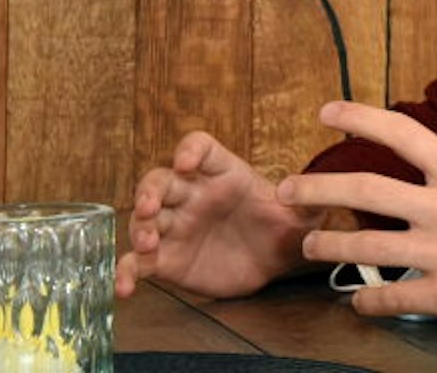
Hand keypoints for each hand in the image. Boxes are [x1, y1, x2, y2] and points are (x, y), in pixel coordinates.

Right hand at [116, 131, 326, 299]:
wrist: (274, 262)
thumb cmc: (284, 226)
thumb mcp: (302, 214)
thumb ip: (308, 201)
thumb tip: (313, 190)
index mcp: (223, 174)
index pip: (200, 148)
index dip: (190, 151)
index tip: (187, 162)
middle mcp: (192, 195)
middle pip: (159, 181)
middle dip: (149, 191)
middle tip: (149, 206)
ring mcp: (175, 227)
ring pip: (144, 220)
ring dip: (138, 229)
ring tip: (147, 245)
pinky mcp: (167, 260)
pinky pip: (138, 263)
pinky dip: (125, 273)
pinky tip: (122, 288)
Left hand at [277, 83, 436, 333]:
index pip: (400, 133)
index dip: (358, 118)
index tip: (326, 113)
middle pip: (364, 189)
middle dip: (316, 187)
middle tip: (286, 188)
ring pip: (365, 246)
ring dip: (329, 244)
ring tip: (310, 244)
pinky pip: (391, 296)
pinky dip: (366, 299)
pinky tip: (356, 300)